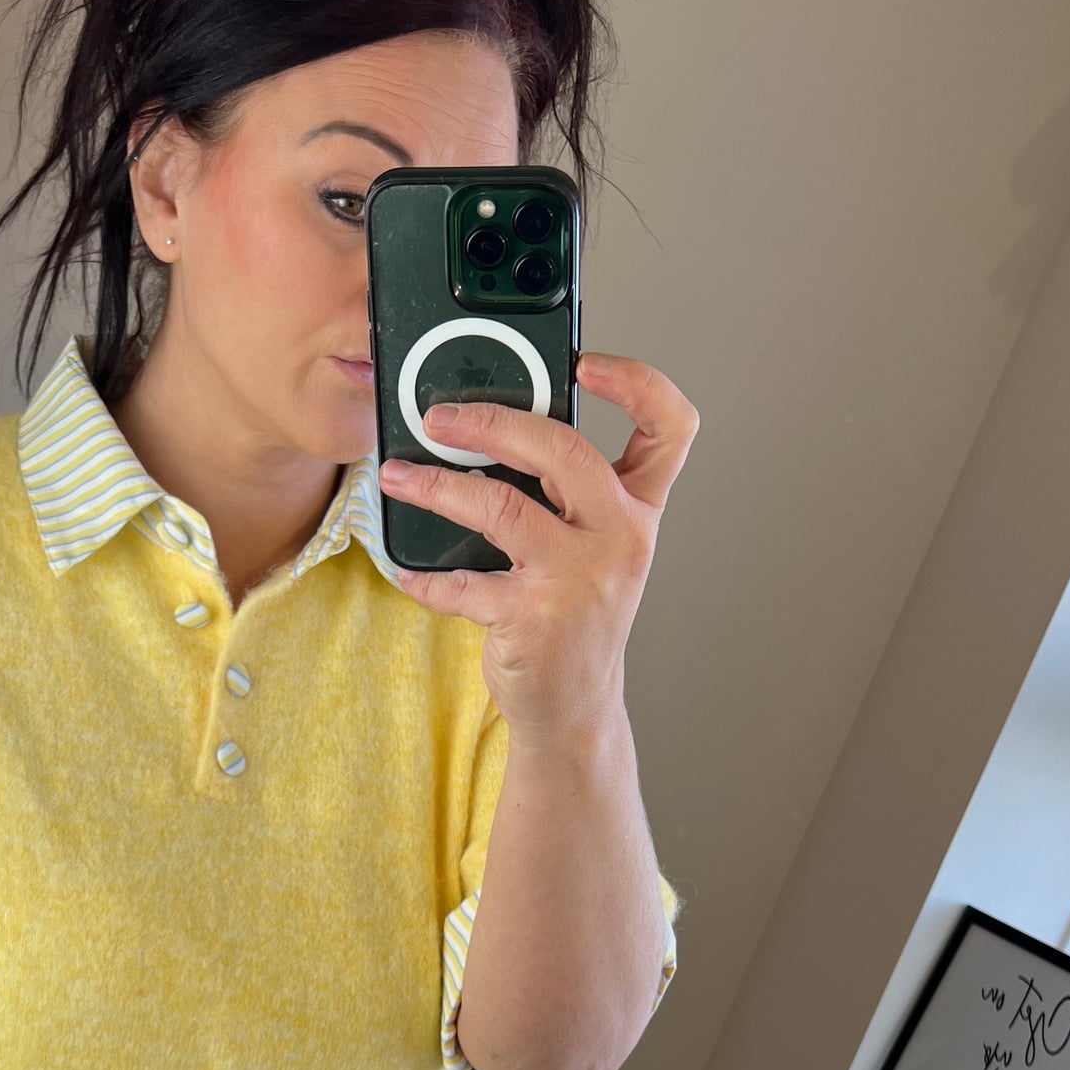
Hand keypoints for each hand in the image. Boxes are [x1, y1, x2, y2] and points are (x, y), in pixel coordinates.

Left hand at [375, 350, 698, 748]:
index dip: (638, 383)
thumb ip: (568, 493)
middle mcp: (619, 538)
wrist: (576, 707)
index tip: (587, 361)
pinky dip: (426, 576)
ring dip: (438, 486)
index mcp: (638, 510)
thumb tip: (492, 429)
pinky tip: (407, 569)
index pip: (670, 428)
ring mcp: (578, 578)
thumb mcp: (594, 548)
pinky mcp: (533, 617)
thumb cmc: (577, 619)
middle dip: (496, 421)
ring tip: (399, 474)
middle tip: (442, 417)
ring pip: (501, 507)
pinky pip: (464, 582)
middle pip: (566, 451)